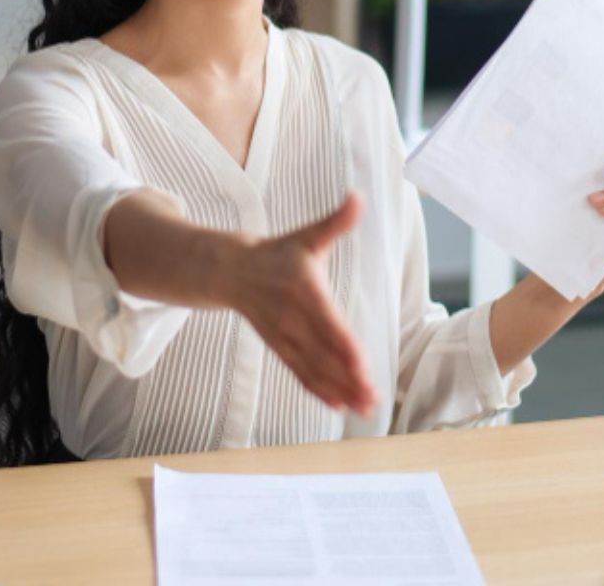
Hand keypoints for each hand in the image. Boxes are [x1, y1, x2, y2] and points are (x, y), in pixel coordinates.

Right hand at [219, 192, 377, 413]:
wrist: (230, 270)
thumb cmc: (277, 252)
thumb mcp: (307, 235)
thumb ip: (335, 221)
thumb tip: (359, 197)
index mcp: (303, 289)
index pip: (328, 323)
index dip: (344, 348)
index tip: (363, 367)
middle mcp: (292, 317)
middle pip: (323, 353)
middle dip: (349, 378)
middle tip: (373, 398)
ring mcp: (283, 335)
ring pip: (313, 368)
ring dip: (339, 389)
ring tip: (364, 406)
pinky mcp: (278, 346)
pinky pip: (299, 372)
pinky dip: (317, 389)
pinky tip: (338, 404)